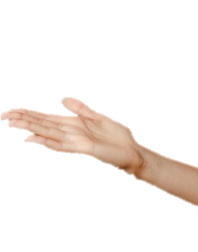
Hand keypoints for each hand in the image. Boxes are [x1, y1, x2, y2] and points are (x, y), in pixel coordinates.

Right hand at [1, 97, 145, 175]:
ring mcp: (75, 141)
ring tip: (11, 123)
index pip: (46, 118)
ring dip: (30, 128)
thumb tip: (63, 99)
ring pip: (47, 133)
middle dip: (23, 120)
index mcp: (73, 124)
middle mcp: (71, 133)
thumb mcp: (98, 118)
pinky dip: (47, 141)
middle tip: (2, 115)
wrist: (132, 152)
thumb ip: (80, 109)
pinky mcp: (83, 148)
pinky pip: (62, 144)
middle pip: (42, 125)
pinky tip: (33, 137)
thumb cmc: (117, 138)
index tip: (11, 110)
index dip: (29, 114)